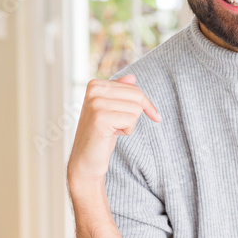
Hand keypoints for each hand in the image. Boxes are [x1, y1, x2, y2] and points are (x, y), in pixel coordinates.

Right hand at [67, 74, 160, 192]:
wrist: (86, 161)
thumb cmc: (101, 135)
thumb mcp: (112, 111)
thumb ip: (119, 93)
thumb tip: (132, 77)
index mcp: (95, 84)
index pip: (134, 88)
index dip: (145, 104)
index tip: (152, 116)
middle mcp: (94, 90)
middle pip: (137, 96)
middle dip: (135, 114)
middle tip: (118, 126)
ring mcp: (96, 103)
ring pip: (136, 109)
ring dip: (129, 124)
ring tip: (112, 130)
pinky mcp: (100, 118)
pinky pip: (131, 120)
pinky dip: (127, 131)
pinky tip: (110, 135)